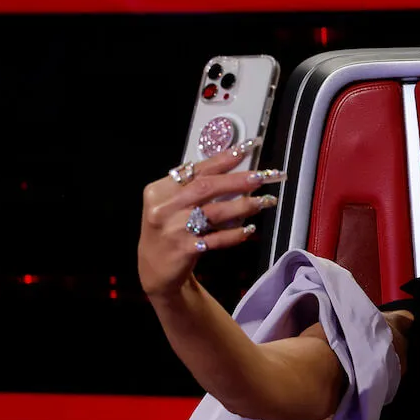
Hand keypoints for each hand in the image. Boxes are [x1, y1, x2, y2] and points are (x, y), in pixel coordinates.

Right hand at [137, 143, 285, 296]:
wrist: (154, 270)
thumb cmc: (168, 232)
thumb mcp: (170, 206)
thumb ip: (192, 188)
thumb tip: (231, 169)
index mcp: (160, 190)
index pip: (196, 169)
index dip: (223, 158)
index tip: (247, 148)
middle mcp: (164, 208)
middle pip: (206, 188)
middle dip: (237, 180)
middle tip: (262, 176)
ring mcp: (174, 230)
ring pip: (214, 212)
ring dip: (243, 205)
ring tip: (265, 201)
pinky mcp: (185, 250)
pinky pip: (216, 239)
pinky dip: (234, 234)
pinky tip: (249, 230)